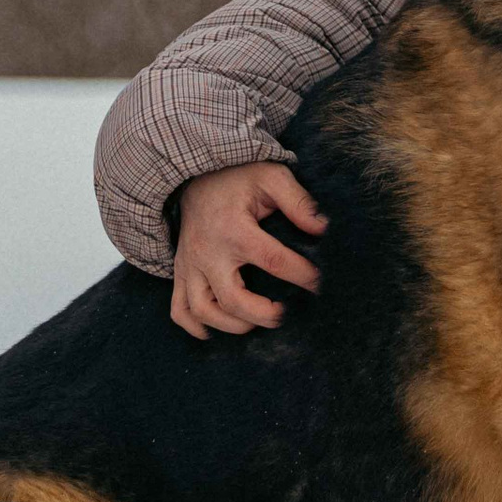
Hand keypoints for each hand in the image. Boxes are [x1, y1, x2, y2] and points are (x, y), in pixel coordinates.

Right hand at [170, 160, 327, 339]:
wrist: (195, 171)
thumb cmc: (238, 176)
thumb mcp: (272, 177)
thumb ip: (298, 201)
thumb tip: (322, 228)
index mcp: (234, 229)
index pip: (273, 261)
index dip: (301, 275)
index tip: (319, 283)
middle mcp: (208, 251)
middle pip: (232, 299)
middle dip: (263, 315)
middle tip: (285, 314)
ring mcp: (190, 264)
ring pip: (203, 310)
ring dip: (231, 325)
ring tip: (255, 322)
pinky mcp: (180, 270)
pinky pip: (179, 309)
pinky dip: (194, 326)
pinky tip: (215, 330)